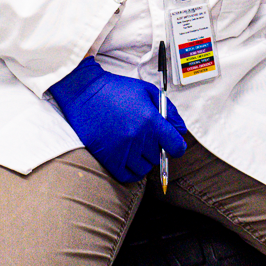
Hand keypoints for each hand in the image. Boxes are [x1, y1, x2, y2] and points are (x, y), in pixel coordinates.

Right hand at [48, 58, 187, 182]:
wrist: (85, 92)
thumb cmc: (116, 90)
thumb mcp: (148, 91)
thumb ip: (169, 111)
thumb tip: (181, 130)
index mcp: (151, 120)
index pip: (176, 147)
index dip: (176, 146)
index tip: (172, 144)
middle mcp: (138, 137)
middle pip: (159, 157)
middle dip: (156, 147)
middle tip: (145, 135)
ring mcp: (123, 149)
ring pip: (144, 168)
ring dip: (143, 159)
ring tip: (134, 144)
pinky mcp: (108, 158)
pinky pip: (128, 176)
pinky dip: (131, 171)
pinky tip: (129, 158)